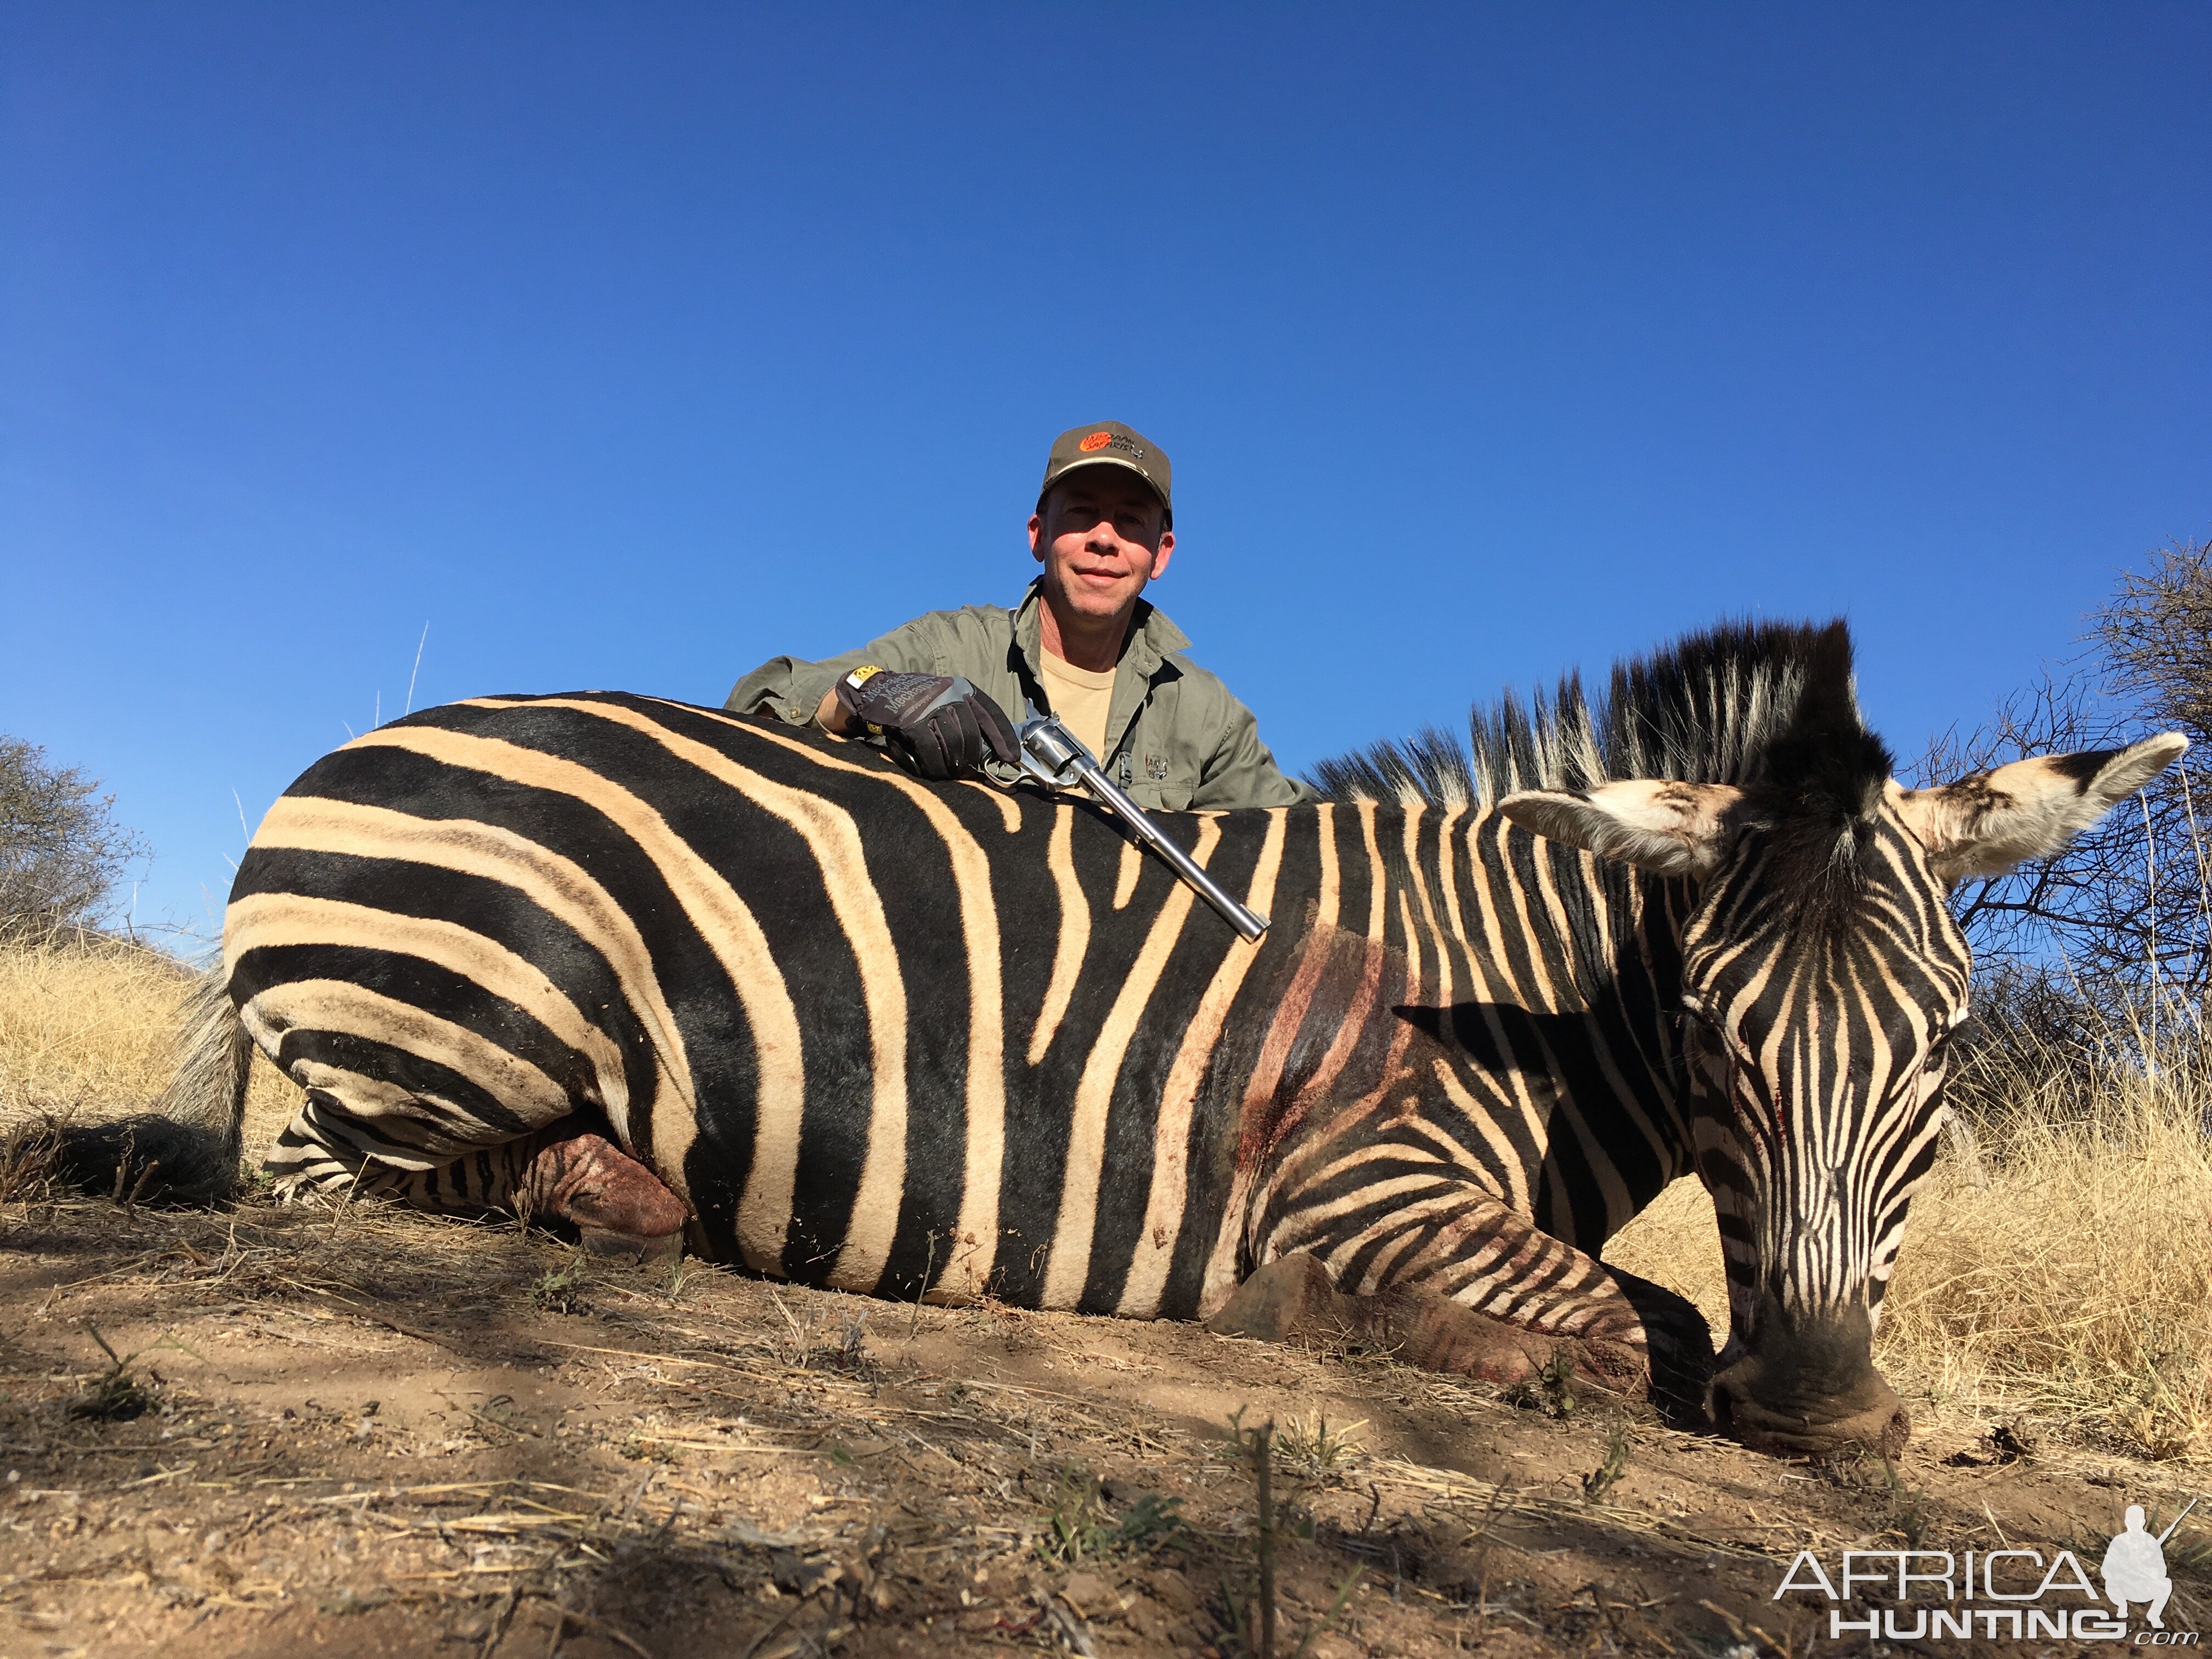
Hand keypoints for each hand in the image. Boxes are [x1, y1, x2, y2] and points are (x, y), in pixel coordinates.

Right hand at [833, 668, 1019, 779]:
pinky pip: (931, 752)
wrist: (875, 691)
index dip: (1005, 738)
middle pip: (973, 735)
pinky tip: (933, 771)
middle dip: (974, 758)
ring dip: (954, 765)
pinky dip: (934, 766)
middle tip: (969, 771)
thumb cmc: (914, 701)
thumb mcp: (943, 697)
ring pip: (954, 745)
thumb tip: (991, 749)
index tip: (1012, 758)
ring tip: (951, 772)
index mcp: (961, 687)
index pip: (991, 714)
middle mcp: (948, 694)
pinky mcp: (911, 722)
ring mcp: (929, 707)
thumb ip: (964, 716)